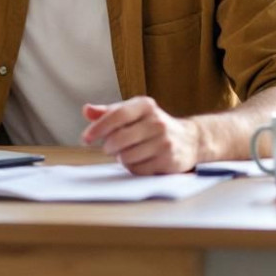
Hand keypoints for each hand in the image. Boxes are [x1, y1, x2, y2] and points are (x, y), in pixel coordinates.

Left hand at [80, 96, 200, 174]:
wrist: (189, 139)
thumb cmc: (152, 125)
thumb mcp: (132, 113)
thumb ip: (108, 112)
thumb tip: (86, 110)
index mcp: (145, 105)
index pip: (117, 114)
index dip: (99, 127)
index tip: (85, 138)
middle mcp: (157, 121)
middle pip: (119, 139)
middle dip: (110, 146)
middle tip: (111, 148)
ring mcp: (164, 141)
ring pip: (127, 156)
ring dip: (122, 158)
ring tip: (130, 152)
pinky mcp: (169, 160)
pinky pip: (138, 170)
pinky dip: (134, 168)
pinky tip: (141, 161)